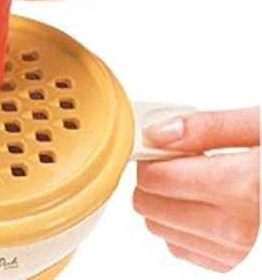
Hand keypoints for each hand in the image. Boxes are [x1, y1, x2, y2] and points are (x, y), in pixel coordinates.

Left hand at [134, 107, 259, 271]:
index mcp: (242, 188)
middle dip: (155, 178)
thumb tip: (157, 133)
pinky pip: (181, 247)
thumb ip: (207, 127)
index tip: (158, 144)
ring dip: (165, 201)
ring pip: (160, 228)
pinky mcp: (235, 265)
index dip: (150, 156)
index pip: (156, 178)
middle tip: (179, 159)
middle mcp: (236, 230)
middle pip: (150, 205)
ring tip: (196, 179)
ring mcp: (236, 253)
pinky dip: (181, 224)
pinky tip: (204, 202)